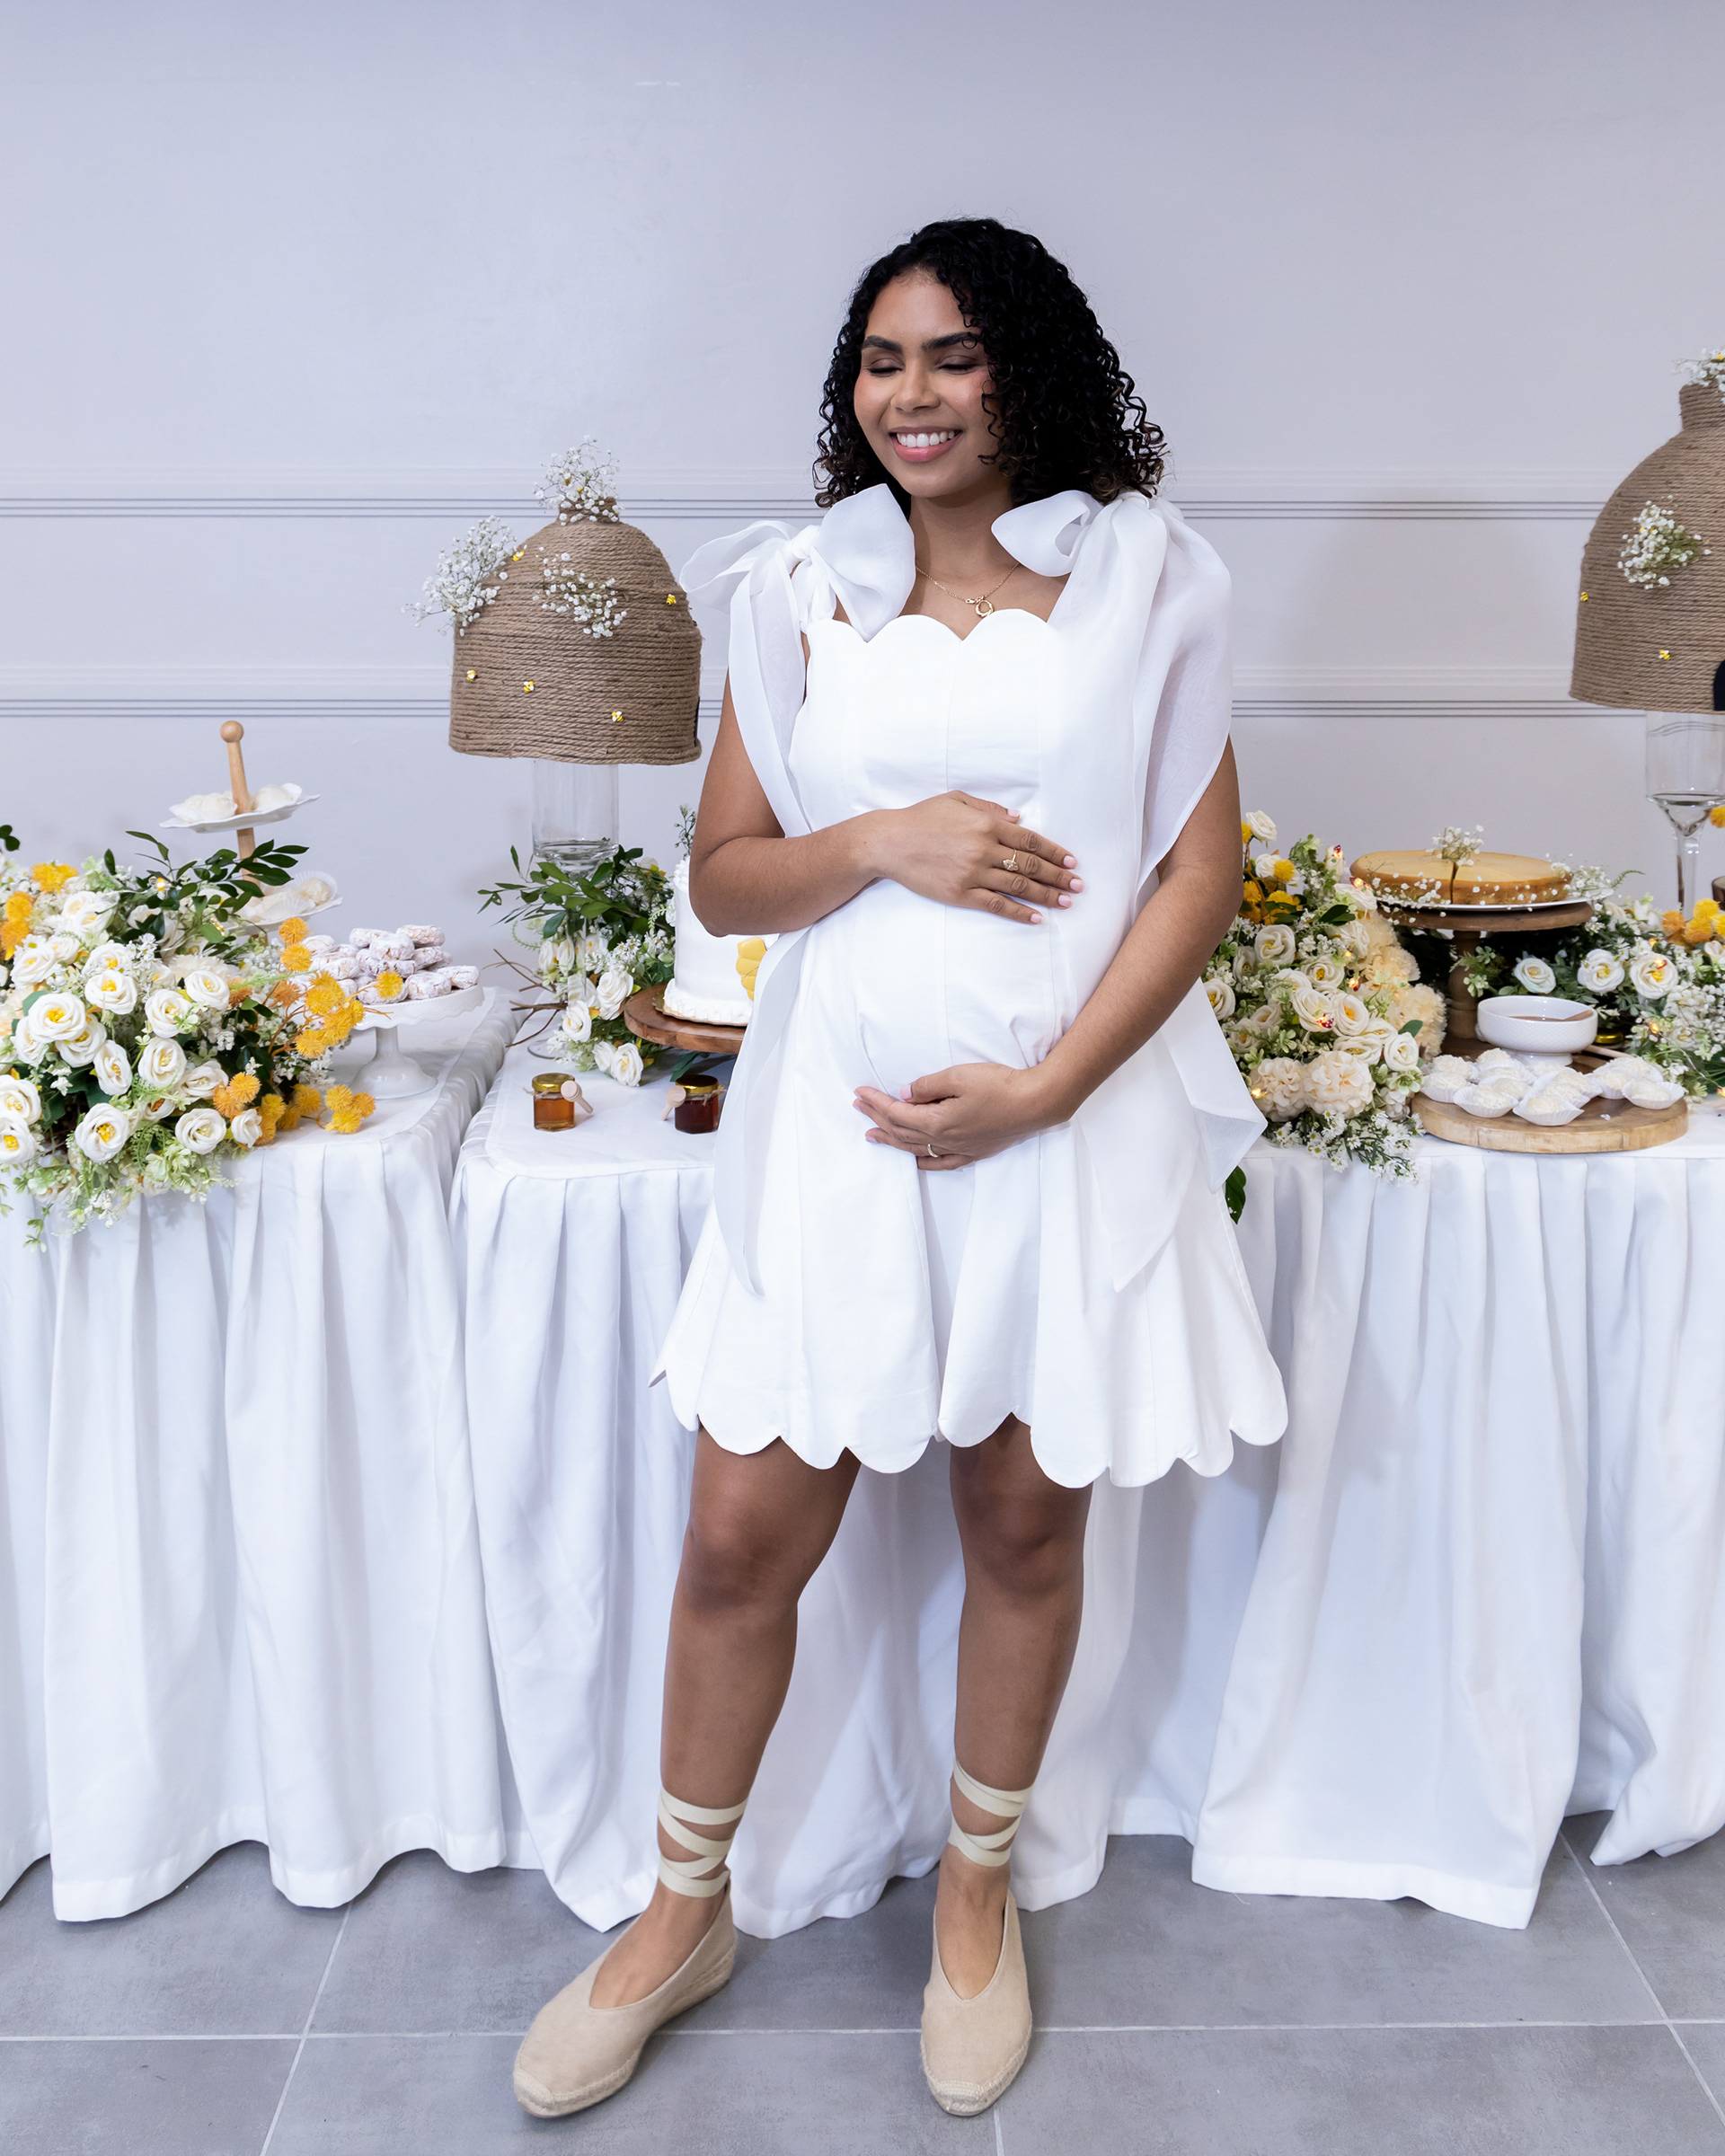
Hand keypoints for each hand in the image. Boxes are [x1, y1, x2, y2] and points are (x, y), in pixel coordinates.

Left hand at [853, 1061, 1068, 1169]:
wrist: (1036, 1103)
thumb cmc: (1000, 1085)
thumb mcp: (958, 1075)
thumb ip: (927, 1086)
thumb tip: (904, 1094)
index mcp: (937, 1121)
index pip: (897, 1113)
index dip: (876, 1102)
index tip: (859, 1092)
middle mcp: (944, 1140)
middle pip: (901, 1131)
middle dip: (877, 1118)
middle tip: (858, 1108)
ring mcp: (960, 1148)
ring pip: (916, 1148)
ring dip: (892, 1140)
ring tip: (872, 1135)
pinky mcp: (974, 1151)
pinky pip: (941, 1162)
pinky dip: (923, 1161)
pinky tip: (914, 1160)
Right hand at [858, 793, 1081, 923]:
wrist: (889, 842)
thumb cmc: (921, 818)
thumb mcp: (955, 800)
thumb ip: (989, 808)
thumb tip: (1018, 818)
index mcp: (985, 824)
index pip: (1029, 839)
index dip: (1054, 851)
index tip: (1071, 861)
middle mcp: (983, 849)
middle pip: (1029, 865)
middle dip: (1058, 876)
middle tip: (1078, 885)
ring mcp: (972, 873)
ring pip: (1018, 887)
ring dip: (1046, 895)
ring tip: (1066, 902)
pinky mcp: (960, 893)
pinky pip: (996, 905)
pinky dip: (1018, 912)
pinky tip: (1036, 918)